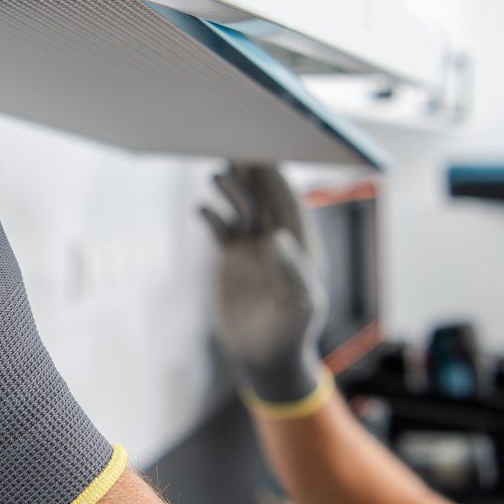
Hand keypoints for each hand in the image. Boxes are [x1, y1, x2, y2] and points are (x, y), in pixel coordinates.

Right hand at [201, 164, 329, 409]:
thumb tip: (276, 237)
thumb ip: (292, 271)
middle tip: (236, 143)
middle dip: (253, 171)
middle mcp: (277, 240)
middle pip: (264, 195)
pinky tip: (202, 209)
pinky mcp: (231, 260)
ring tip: (218, 173)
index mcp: (301, 245)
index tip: (263, 153)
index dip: (277, 177)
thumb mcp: (299, 306)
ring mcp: (252, 249)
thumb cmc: (292, 334)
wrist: (266, 360)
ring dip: (232, 188)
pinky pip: (221, 227)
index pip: (289, 202)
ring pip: (242, 207)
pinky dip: (212, 214)